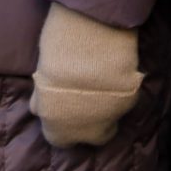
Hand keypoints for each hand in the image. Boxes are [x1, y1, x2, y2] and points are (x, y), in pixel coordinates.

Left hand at [29, 4, 141, 147]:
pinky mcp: (130, 99)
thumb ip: (43, 97)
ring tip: (99, 80)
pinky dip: (119, 90)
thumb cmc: (56, 49)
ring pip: (111, 118)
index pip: (58, 139)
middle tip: (85, 98)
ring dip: (105, 105)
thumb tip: (39, 106)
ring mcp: (111, 116)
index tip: (61, 107)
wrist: (91, 31)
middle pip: (92, 136)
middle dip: (89, 122)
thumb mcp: (41, 77)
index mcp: (56, 126)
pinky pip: (124, 100)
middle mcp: (85, 129)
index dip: (60, 123)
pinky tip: (112, 71)